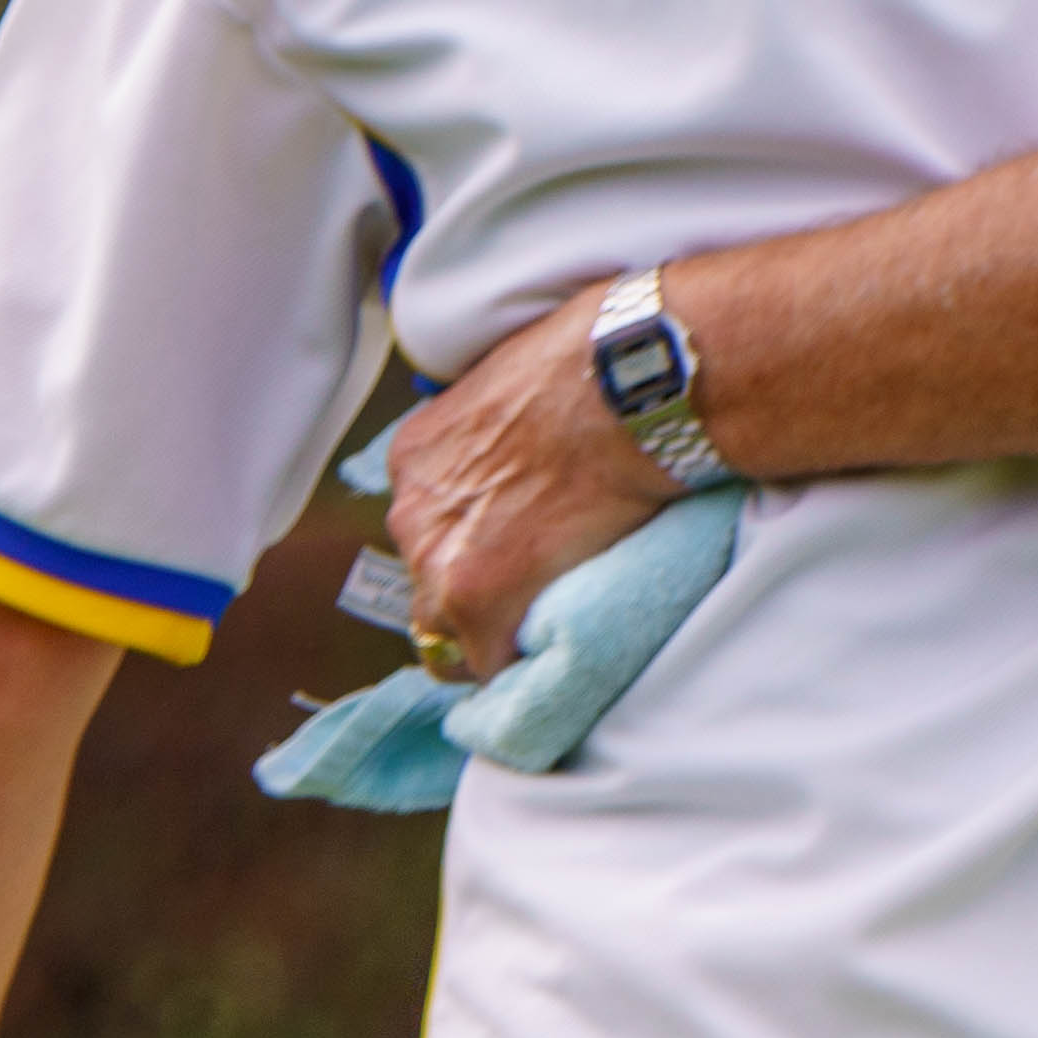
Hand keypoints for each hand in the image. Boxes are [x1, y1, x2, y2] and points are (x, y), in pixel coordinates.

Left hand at [385, 293, 676, 672]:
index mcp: (418, 458)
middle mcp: (412, 511)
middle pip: (426, 585)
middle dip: (473, 595)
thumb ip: (502, 434)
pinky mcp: (477, 602)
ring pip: (448, 632)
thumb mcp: (515, 388)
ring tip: (549, 625)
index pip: (427, 531)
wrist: (624, 391)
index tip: (509, 553)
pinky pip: (489, 664)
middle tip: (535, 592)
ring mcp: (438, 560)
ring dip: (492, 635)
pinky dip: (520, 664)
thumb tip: (536, 449)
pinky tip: (557, 649)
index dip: (470, 549)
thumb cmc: (595, 372)